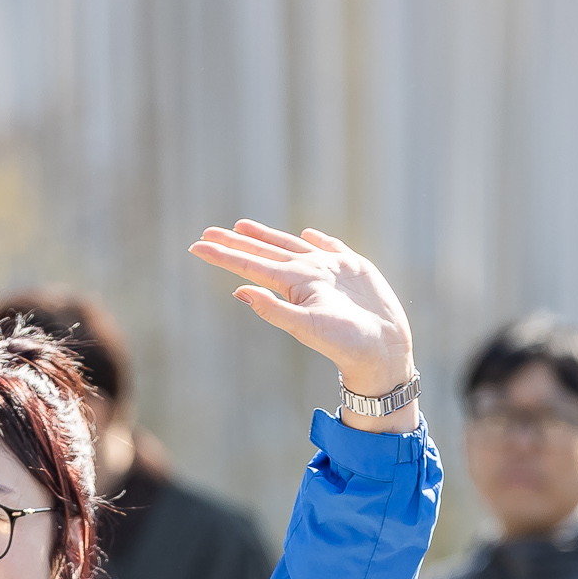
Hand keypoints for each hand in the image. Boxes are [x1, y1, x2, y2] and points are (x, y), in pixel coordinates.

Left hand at [187, 222, 418, 430]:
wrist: (382, 351)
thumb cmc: (344, 342)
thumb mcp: (305, 326)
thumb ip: (272, 310)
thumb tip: (239, 290)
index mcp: (291, 284)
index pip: (249, 265)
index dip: (223, 255)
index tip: (195, 247)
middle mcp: (305, 274)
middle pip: (263, 252)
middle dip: (236, 242)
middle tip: (208, 232)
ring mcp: (328, 270)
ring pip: (290, 245)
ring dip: (266, 236)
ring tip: (243, 227)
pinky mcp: (354, 268)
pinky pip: (331, 248)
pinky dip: (319, 241)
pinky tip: (308, 235)